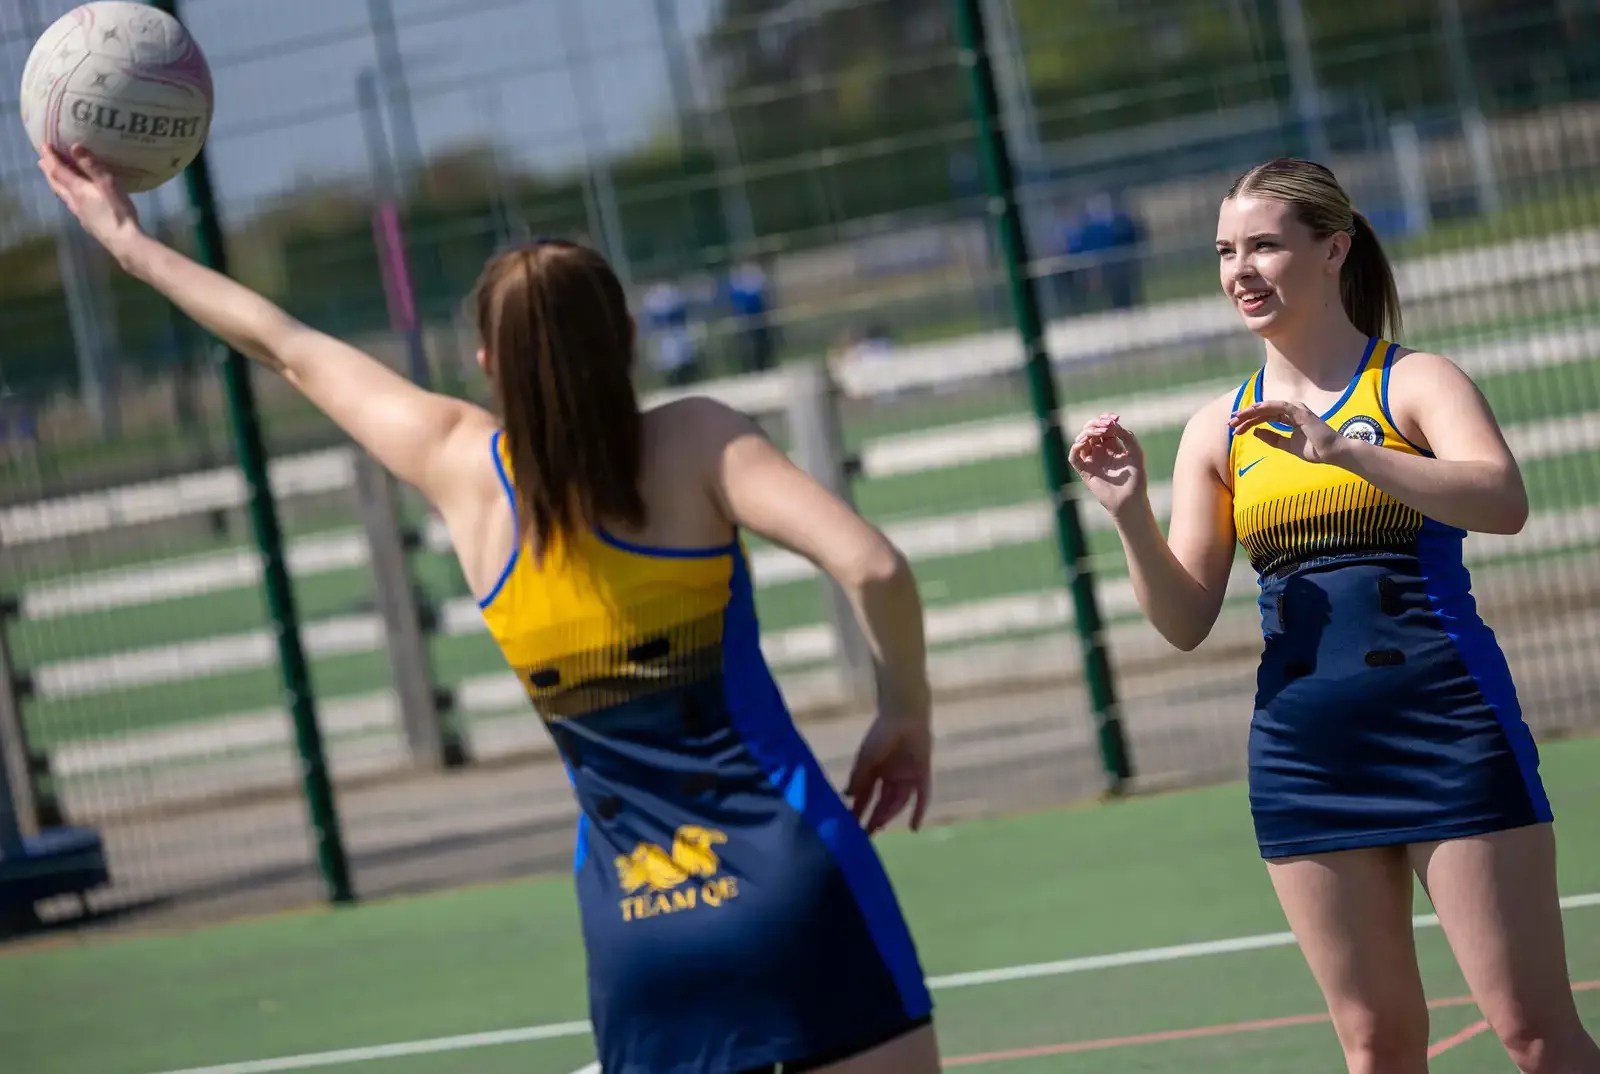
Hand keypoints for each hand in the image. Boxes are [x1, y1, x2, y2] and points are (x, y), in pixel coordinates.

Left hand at [37, 145, 143, 259]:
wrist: (122, 240)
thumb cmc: (118, 210)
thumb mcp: (108, 184)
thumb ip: (91, 166)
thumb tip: (74, 146)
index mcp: (77, 188)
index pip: (58, 169)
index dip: (50, 156)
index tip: (43, 144)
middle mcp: (73, 199)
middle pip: (55, 182)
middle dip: (48, 169)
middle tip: (41, 159)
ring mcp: (78, 212)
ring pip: (61, 193)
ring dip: (54, 182)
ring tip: (51, 176)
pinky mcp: (86, 222)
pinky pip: (69, 202)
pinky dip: (64, 193)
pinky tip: (71, 197)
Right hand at [845, 709, 930, 835]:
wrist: (904, 714)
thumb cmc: (882, 733)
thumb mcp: (866, 757)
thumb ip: (858, 778)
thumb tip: (847, 798)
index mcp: (875, 772)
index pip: (865, 797)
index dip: (858, 811)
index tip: (850, 827)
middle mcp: (890, 778)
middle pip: (882, 803)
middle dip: (873, 819)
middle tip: (865, 836)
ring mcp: (907, 778)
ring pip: (897, 802)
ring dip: (888, 815)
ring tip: (879, 828)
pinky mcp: (922, 775)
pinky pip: (922, 797)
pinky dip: (918, 812)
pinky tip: (914, 828)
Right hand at [1068, 413, 1147, 518]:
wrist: (1130, 500)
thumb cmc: (1136, 479)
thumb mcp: (1136, 452)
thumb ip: (1127, 436)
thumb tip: (1112, 424)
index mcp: (1112, 447)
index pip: (1104, 427)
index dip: (1106, 420)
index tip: (1114, 418)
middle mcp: (1100, 452)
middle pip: (1091, 431)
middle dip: (1096, 423)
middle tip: (1106, 425)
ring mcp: (1091, 461)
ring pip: (1081, 440)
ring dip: (1088, 432)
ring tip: (1100, 432)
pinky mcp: (1084, 471)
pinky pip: (1074, 456)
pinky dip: (1076, 446)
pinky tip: (1086, 442)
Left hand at [1228, 400, 1346, 464]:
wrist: (1331, 453)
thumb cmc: (1314, 449)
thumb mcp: (1287, 445)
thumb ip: (1272, 438)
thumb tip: (1256, 432)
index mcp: (1289, 417)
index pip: (1264, 417)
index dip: (1248, 422)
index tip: (1235, 428)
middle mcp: (1292, 410)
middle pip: (1263, 411)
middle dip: (1245, 417)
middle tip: (1230, 423)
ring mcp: (1296, 409)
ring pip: (1268, 408)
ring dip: (1251, 412)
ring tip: (1237, 418)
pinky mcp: (1300, 411)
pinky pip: (1279, 407)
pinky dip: (1266, 406)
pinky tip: (1253, 409)